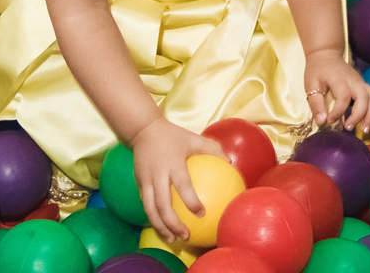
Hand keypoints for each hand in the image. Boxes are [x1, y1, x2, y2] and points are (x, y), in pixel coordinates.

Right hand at [129, 117, 227, 243]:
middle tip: (185, 236)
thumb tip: (231, 162)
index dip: (191, 200)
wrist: (143, 130)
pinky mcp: (139, 184)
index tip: (201, 213)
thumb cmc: (173, 136)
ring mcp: (146, 181)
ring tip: (172, 240)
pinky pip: (146, 205)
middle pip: (163, 204)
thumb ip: (213, 149)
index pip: (182, 185)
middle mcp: (157, 174)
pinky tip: (163, 229)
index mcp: (173, 163)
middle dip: (173, 223)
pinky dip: (153, 219)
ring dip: (160, 227)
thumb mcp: (194, 138)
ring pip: (150, 210)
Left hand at [305, 49, 369, 132]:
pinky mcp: (364, 86)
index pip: (344, 96)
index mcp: (339, 79)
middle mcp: (353, 80)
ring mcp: (361, 82)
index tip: (329, 121)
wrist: (326, 55)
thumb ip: (316, 103)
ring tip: (367, 131)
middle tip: (350, 128)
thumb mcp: (311, 85)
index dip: (338, 111)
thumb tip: (322, 121)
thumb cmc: (317, 70)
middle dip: (360, 115)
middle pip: (364, 96)